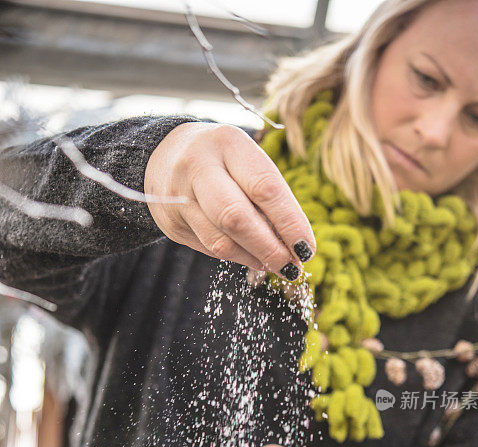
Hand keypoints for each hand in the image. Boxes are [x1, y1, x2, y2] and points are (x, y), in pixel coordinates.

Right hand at [144, 122, 314, 278]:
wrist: (165, 155)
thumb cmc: (224, 161)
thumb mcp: (247, 162)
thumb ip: (270, 198)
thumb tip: (295, 246)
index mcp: (228, 142)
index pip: (265, 188)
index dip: (290, 223)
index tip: (307, 248)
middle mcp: (198, 165)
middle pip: (236, 217)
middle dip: (270, 248)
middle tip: (292, 267)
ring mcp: (178, 195)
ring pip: (221, 241)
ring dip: (254, 259)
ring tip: (275, 265)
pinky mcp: (171, 222)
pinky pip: (209, 248)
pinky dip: (237, 257)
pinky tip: (252, 257)